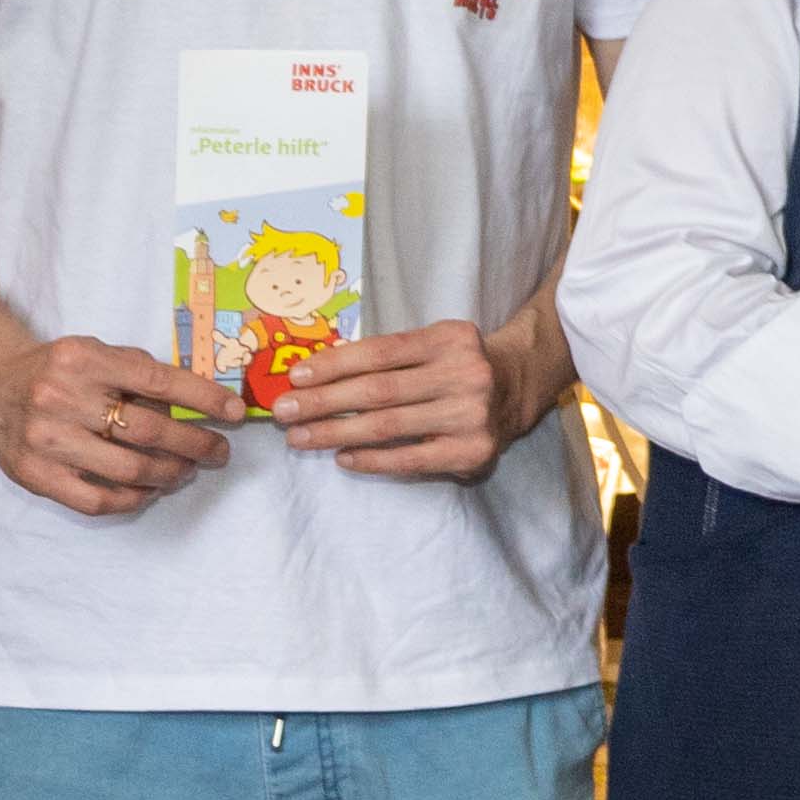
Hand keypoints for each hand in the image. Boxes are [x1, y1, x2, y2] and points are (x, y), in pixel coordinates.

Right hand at [0, 334, 236, 519]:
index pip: (158, 382)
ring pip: (128, 469)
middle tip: (218, 452)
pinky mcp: (34, 474)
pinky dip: (133, 499)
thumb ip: (141, 372)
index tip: (235, 412)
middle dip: (196, 444)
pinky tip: (150, 489)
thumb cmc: (59, 369)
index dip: (203, 400)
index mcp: (84, 360)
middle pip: (148, 431)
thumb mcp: (97, 352)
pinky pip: (96, 500)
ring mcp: (46, 440)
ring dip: (170, 474)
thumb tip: (204, 400)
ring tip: (187, 470)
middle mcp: (61, 398)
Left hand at [268, 314, 558, 481]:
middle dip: (323, 402)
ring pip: (389, 426)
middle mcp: (466, 374)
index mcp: (450, 339)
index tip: (295, 377)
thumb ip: (387, 355)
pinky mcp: (473, 450)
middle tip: (283, 412)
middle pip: (379, 391)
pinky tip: (342, 458)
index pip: (381, 352)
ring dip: (336, 433)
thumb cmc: (456, 364)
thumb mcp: (432, 343)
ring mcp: (472, 415)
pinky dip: (372, 460)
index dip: (334, 365)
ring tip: (300, 437)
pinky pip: (410, 458)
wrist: (517, 387)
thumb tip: (314, 376)